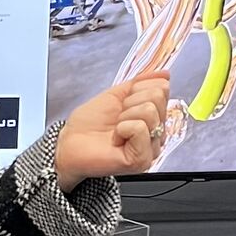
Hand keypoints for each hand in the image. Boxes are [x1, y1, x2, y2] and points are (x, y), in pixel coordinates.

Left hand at [54, 75, 169, 189]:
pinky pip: (140, 128)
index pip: (162, 89)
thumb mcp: (116, 95)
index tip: (122, 103)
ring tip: (116, 129)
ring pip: (149, 112)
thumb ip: (141, 83)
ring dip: (125, 116)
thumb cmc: (89, 124)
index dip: (137, 89)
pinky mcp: (142, 160)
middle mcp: (157, 134)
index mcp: (153, 118)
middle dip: (131, 101)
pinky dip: (122, 129)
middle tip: (117, 117)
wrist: (70, 143)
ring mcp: (152, 149)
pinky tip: (116, 140)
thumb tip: (165, 74)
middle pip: (157, 98)